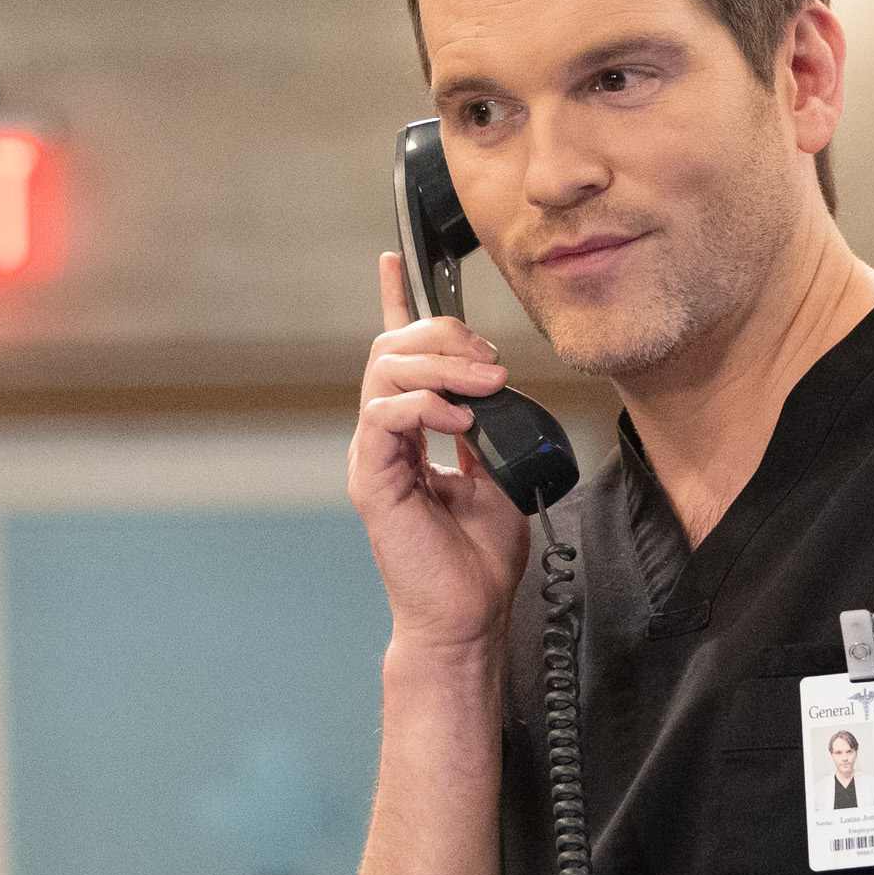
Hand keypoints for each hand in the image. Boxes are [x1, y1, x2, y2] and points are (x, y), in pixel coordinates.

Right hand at [349, 251, 530, 658]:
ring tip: (486, 386)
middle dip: (445, 336)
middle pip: (393, 348)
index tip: (397, 260)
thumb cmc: (480, 556)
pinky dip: (424, 405)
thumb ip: (492, 427)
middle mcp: (386, 436)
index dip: (395, 302)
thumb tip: (496, 389)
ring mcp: (375, 456)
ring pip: (385, 371)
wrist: (470, 614)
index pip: (397, 354)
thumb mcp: (501, 473)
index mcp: (413, 430)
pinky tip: (459, 419)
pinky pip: (384, 415)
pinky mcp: (372, 480)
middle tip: (493, 363)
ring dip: (442, 364)